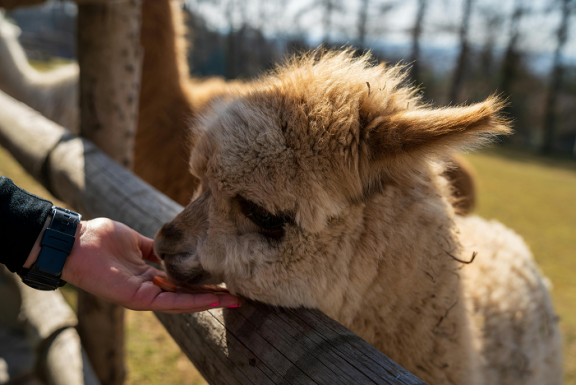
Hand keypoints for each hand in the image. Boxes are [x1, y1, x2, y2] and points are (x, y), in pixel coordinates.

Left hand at [57, 218, 240, 312]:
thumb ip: (155, 248)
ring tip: (232, 301)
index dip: (204, 283)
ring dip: (208, 302)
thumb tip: (172, 248)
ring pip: (182, 302)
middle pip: (187, 296)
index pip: (182, 283)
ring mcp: (144, 295)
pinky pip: (169, 302)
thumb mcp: (136, 240)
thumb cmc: (101, 238)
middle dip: (213, 297)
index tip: (225, 281)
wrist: (77, 241)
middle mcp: (149, 288)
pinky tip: (210, 300)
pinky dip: (191, 302)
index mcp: (149, 275)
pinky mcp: (137, 298)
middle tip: (238, 297)